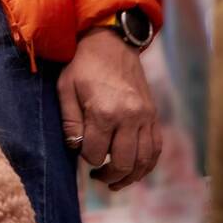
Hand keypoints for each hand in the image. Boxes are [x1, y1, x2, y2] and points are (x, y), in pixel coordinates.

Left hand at [58, 28, 161, 190]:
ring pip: (144, 161)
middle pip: (122, 163)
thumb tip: (76, 148)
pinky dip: (148, 164)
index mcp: (104, 112)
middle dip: (108, 175)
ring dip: (130, 176)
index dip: (85, 157)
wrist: (110, 42)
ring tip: (115, 181)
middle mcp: (129, 117)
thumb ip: (69, 122)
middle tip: (97, 176)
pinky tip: (135, 169)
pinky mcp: (153, 115)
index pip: (95, 153)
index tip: (80, 150)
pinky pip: (156, 148)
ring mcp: (145, 117)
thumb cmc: (82, 64)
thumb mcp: (65, 88)